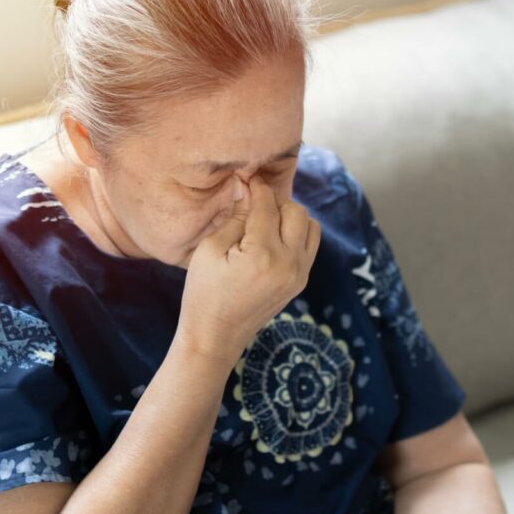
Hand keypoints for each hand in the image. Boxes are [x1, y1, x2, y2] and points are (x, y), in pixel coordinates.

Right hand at [174, 174, 321, 369]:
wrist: (216, 335)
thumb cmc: (203, 293)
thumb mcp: (209, 250)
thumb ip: (234, 217)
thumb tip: (247, 189)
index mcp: (263, 254)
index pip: (268, 205)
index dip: (256, 187)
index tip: (247, 178)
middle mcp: (289, 263)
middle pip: (296, 211)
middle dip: (275, 202)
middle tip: (253, 205)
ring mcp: (299, 274)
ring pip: (310, 226)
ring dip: (290, 218)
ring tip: (265, 223)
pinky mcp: (301, 282)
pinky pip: (310, 245)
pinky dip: (297, 234)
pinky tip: (273, 238)